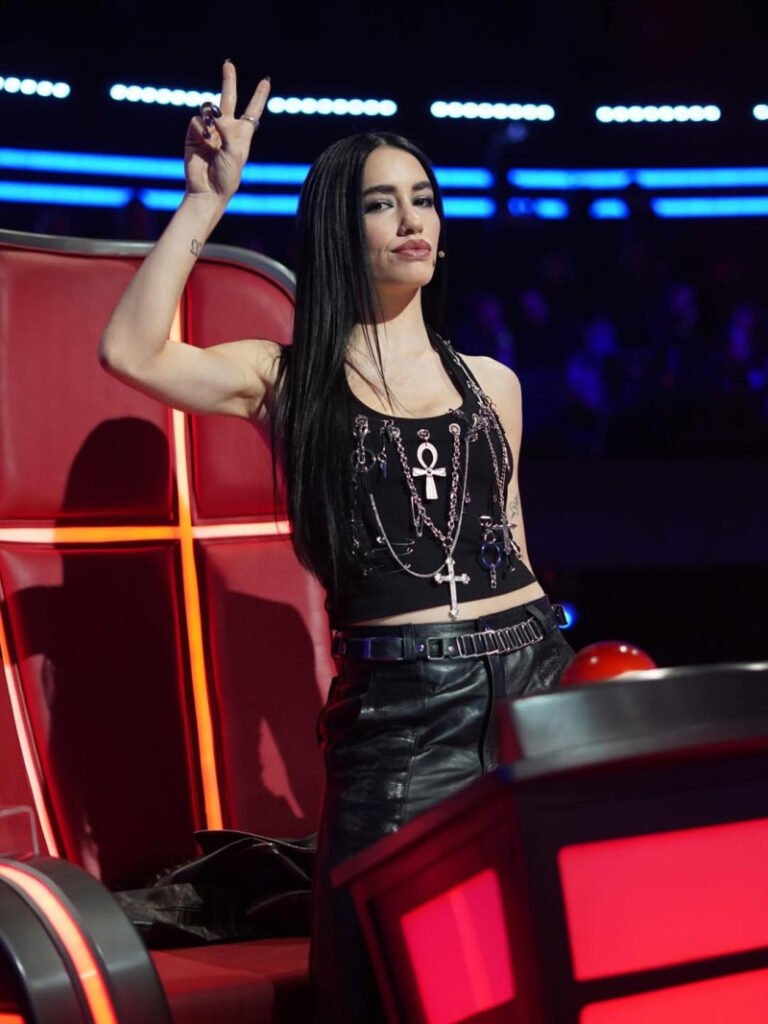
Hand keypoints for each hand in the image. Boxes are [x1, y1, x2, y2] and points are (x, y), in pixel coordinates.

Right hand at [184, 62, 269, 199]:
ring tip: (212, 136)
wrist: (207, 190)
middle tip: (228, 64)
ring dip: (210, 116)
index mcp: (242, 135)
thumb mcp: (235, 154)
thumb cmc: (227, 177)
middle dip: (228, 82)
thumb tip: (214, 116)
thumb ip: (228, 131)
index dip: (259, 96)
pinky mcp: (194, 135)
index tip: (266, 81)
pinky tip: (202, 141)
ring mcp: (209, 131)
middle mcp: (226, 130)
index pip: (253, 111)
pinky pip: (196, 121)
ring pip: (208, 109)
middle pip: (228, 100)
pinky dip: (200, 129)